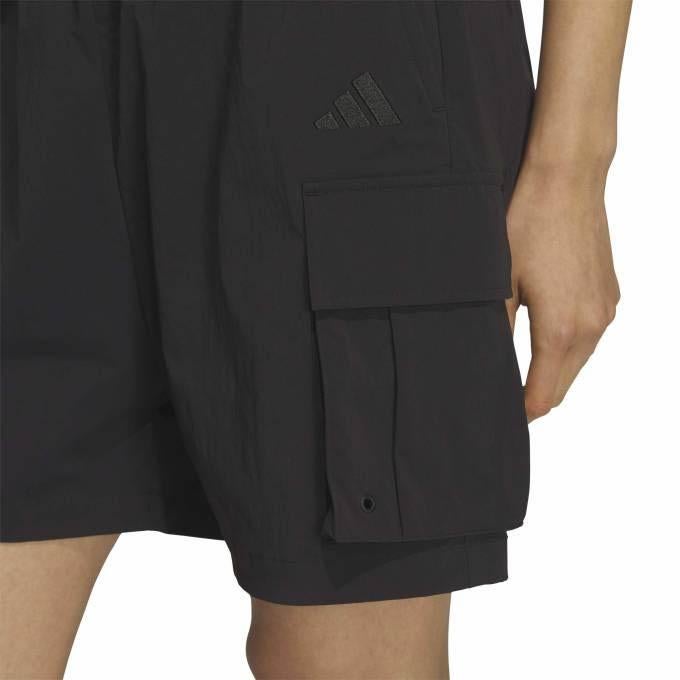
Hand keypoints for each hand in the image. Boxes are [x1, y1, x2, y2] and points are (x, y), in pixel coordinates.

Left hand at [505, 163, 619, 421]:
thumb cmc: (528, 226)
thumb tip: (488, 363)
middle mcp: (592, 327)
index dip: (521, 412)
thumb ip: (497, 330)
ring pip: (579, 362)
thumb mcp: (499, 283)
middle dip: (537, 397)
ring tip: (522, 372)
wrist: (568, 180)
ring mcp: (606, 310)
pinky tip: (546, 337)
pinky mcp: (610, 294)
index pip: (543, 395)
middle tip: (506, 399)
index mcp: (561, 331)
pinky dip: (569, 348)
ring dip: (554, 373)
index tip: (502, 417)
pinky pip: (590, 337)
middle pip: (564, 384)